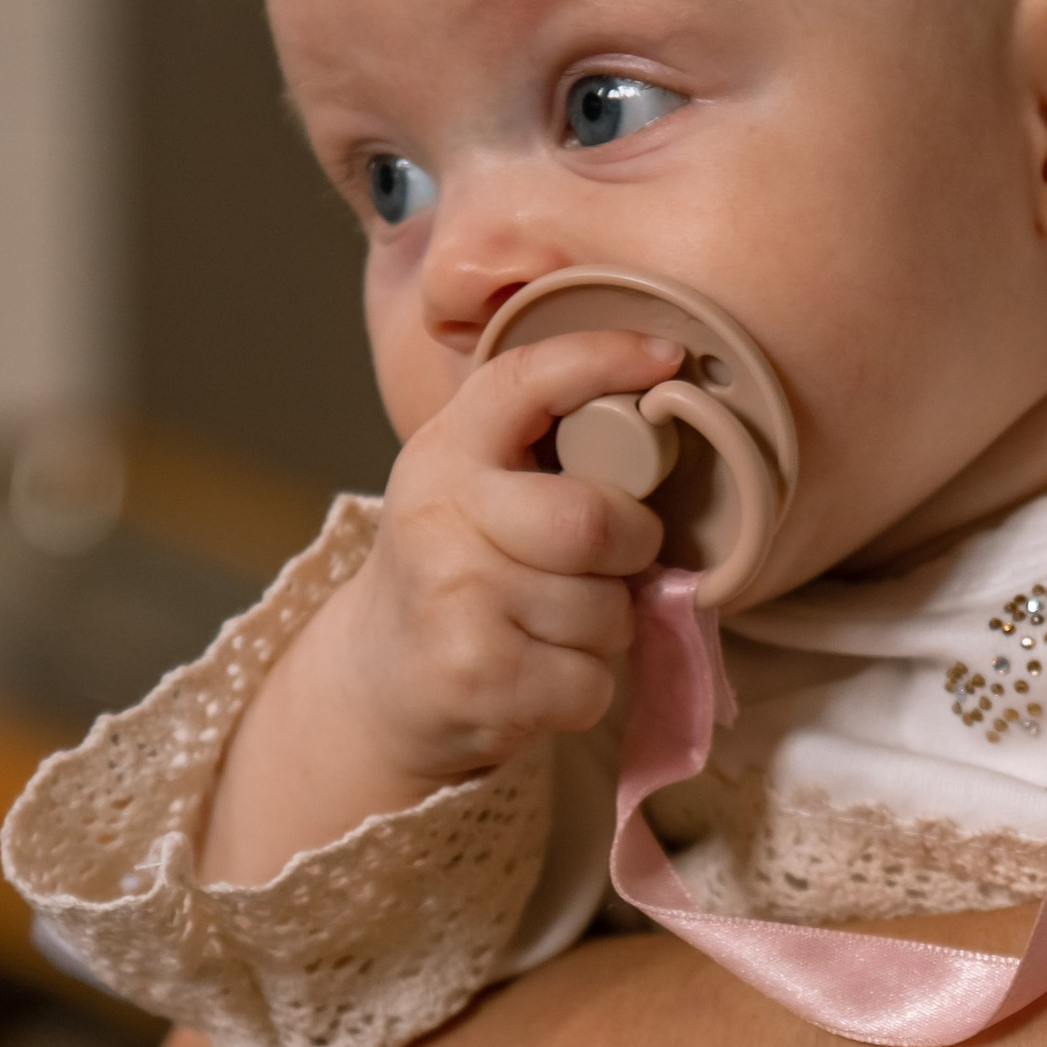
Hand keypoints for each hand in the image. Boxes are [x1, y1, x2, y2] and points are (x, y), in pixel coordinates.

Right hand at [341, 327, 680, 788]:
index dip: (602, 358)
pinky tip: (538, 677)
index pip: (525, 380)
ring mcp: (455, 598)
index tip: (667, 356)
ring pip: (604, 612)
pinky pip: (591, 683)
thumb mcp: (477, 493)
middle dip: (632, 547)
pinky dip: (585, 690)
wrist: (379, 680)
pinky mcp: (475, 676)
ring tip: (552, 627)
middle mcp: (441, 515)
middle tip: (615, 561)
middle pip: (592, 523)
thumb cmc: (461, 576)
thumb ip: (547, 458)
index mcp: (448, 451)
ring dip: (605, 629)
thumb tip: (666, 440)